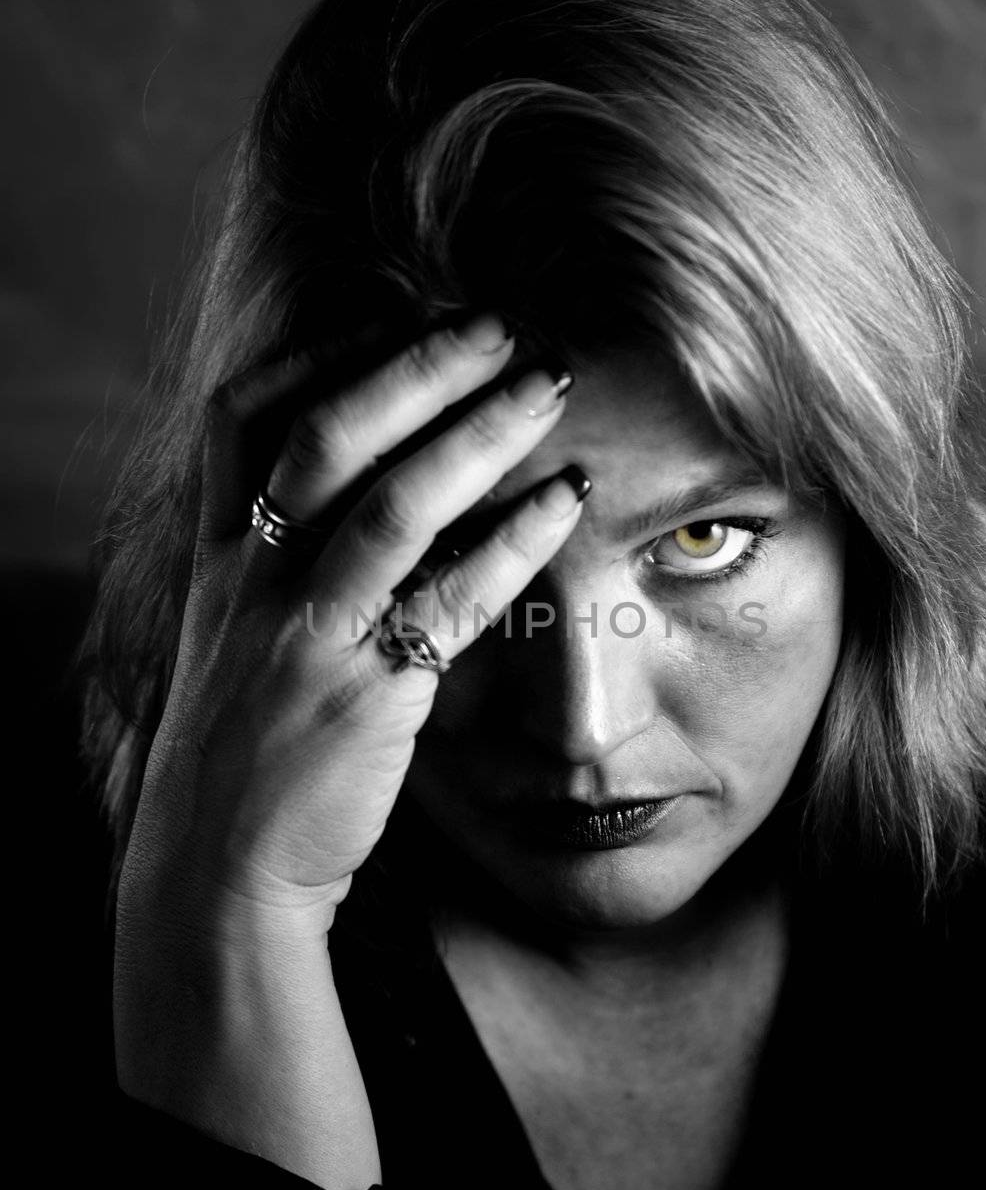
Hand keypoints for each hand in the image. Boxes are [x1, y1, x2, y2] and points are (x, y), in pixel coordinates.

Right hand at [123, 311, 588, 926]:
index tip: (385, 316)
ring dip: (478, 434)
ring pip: (391, 506)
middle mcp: (254, 583)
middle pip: (326, 439)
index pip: (239, 420)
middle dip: (412, 370)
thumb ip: (279, 568)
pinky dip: (514, 539)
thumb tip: (362, 503)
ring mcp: (306, 637)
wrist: (214, 873)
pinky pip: (451, 599)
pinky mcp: (366, 697)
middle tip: (496, 326)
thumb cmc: (243, 755)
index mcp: (218, 560)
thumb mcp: (235, 644)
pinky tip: (567, 498)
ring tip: (547, 385)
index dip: (313, 355)